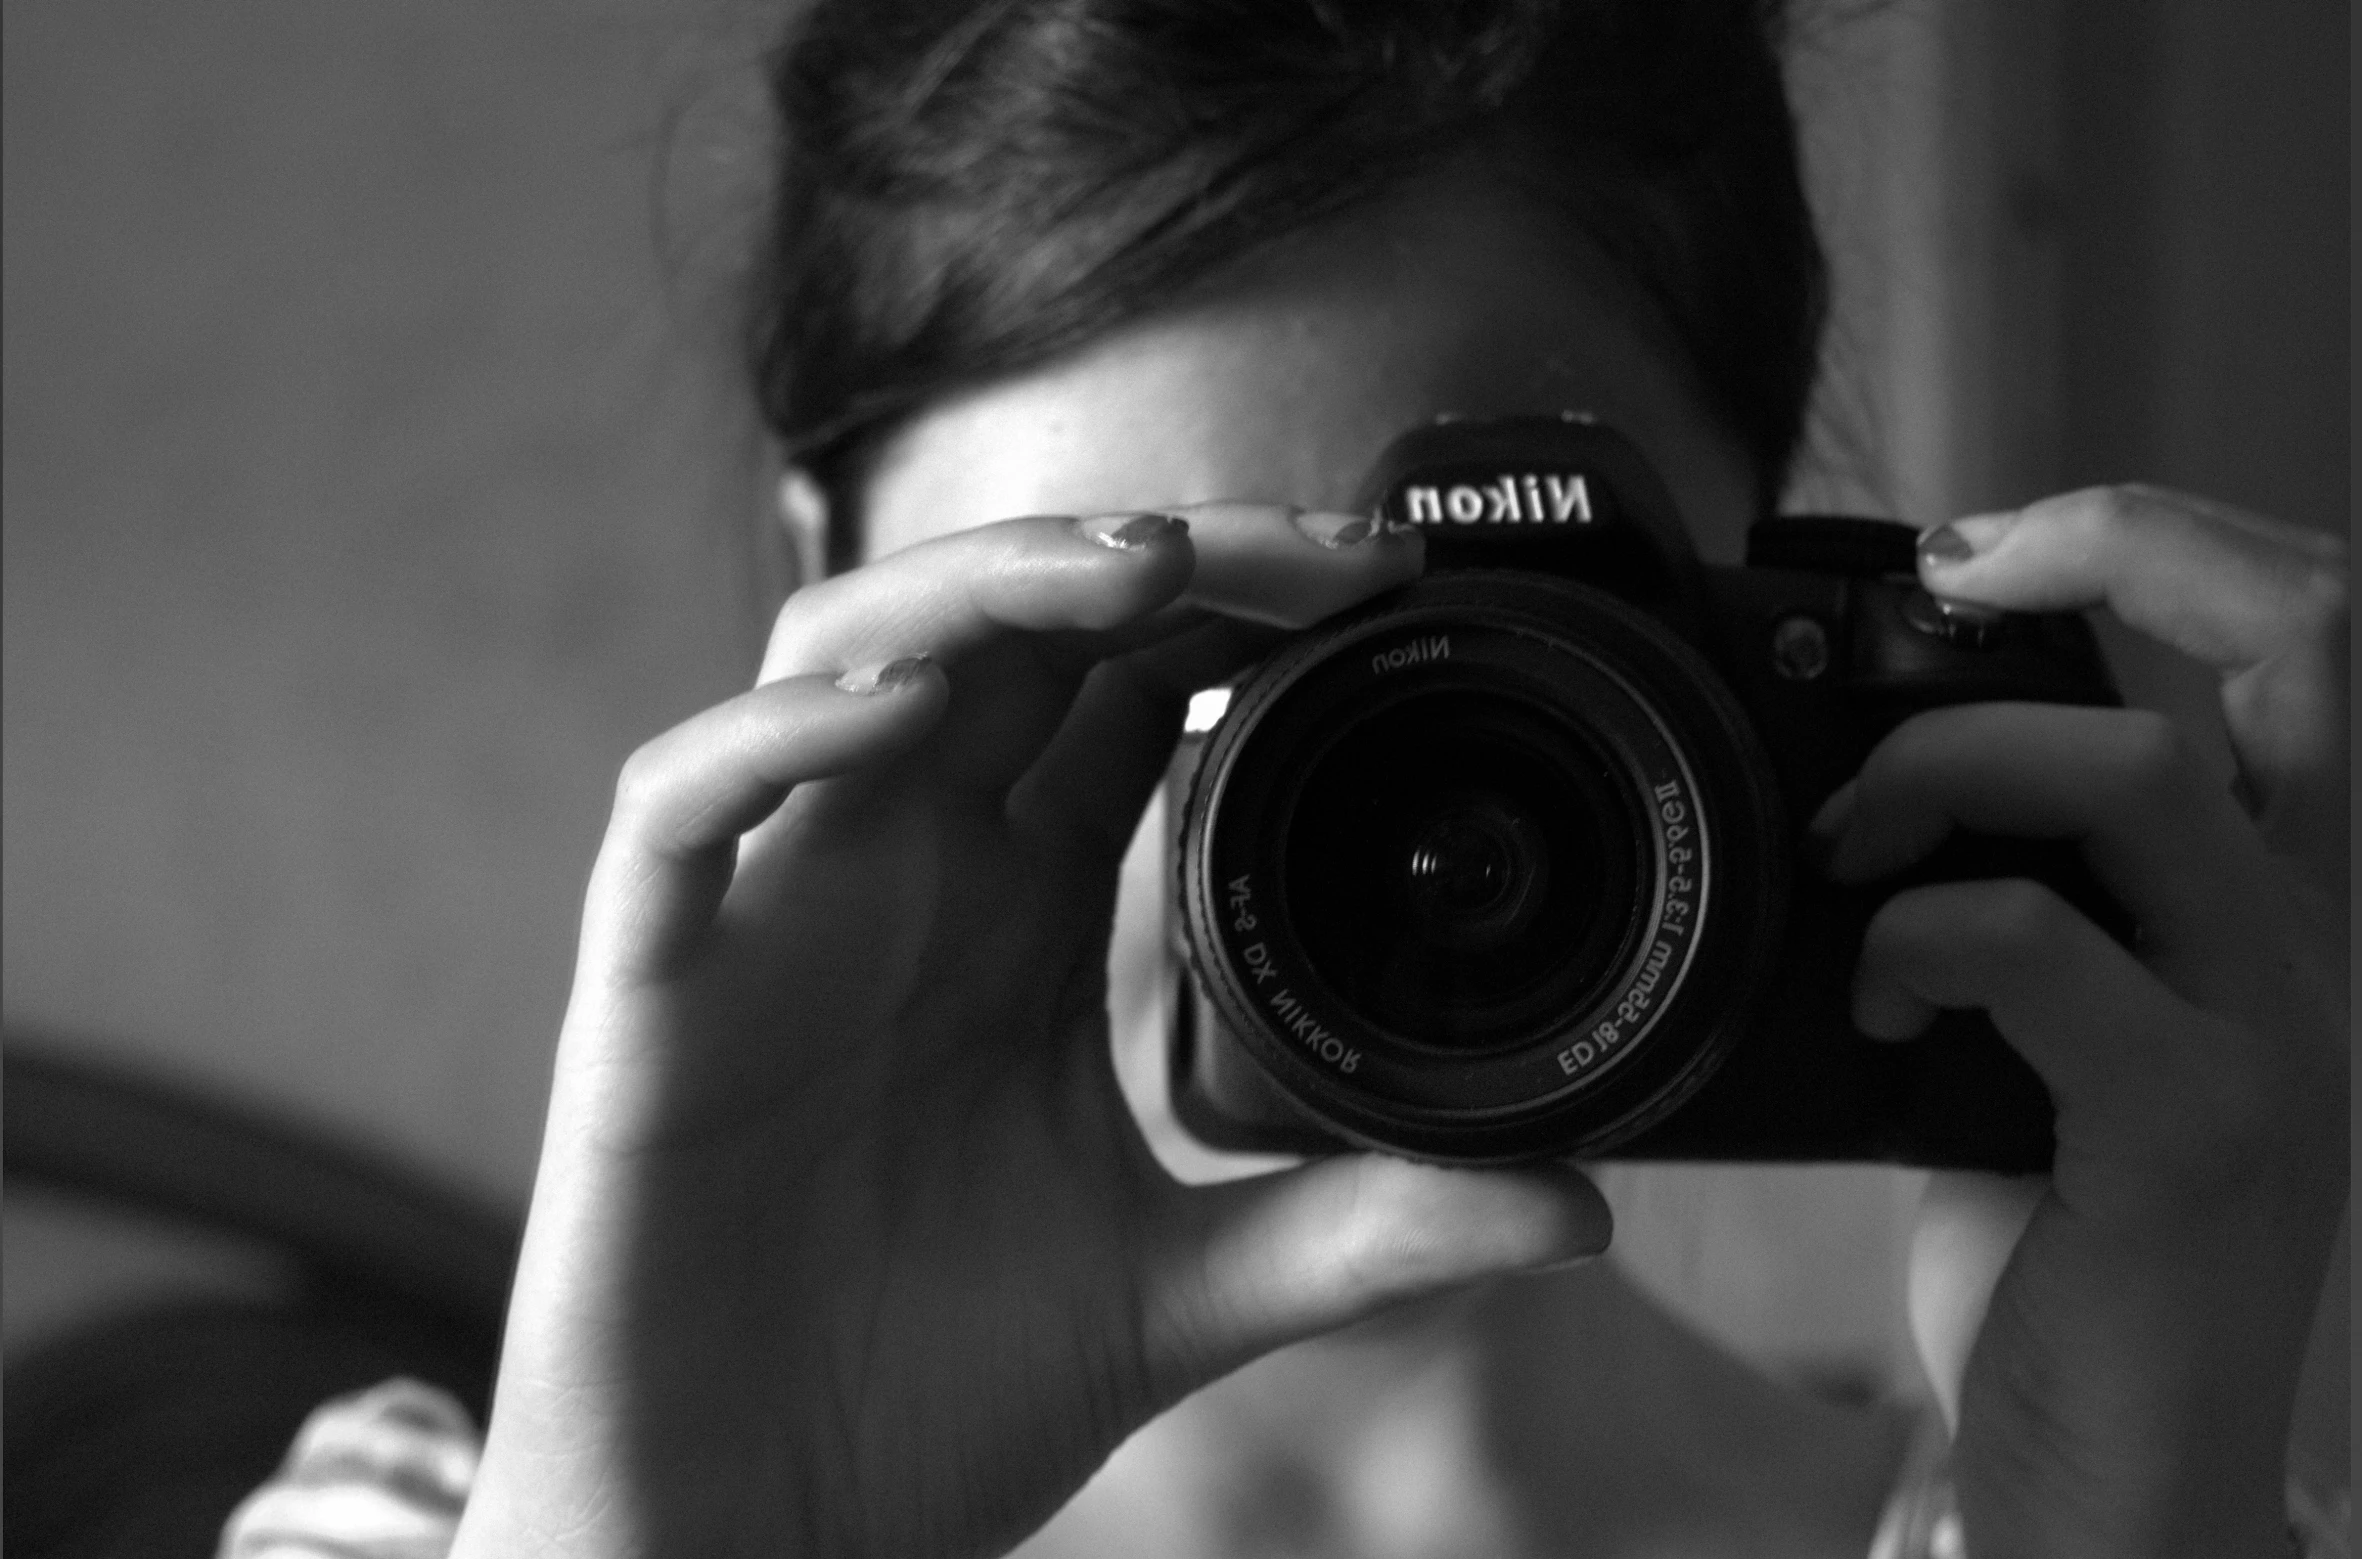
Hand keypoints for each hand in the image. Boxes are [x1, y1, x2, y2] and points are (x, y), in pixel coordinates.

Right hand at [450, 504, 1609, 1558]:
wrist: (766, 1536)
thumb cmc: (937, 1396)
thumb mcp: (1180, 1292)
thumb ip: (1358, 1230)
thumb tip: (1574, 1205)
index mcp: (1020, 916)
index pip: (1127, 694)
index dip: (1239, 612)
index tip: (1384, 586)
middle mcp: (904, 877)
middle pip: (1010, 633)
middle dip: (1157, 561)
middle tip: (1316, 553)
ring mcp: (777, 916)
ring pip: (843, 658)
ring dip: (983, 588)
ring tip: (1137, 571)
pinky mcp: (652, 989)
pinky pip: (677, 810)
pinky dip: (771, 738)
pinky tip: (889, 718)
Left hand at [1815, 486, 2347, 1555]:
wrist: (2113, 1458)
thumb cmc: (2063, 1234)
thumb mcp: (2043, 1022)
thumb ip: (2007, 893)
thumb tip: (1857, 784)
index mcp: (2272, 895)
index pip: (2310, 639)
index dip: (2155, 539)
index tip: (1974, 550)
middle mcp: (2307, 935)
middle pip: (2310, 639)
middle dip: (2107, 564)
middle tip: (1933, 612)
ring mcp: (2273, 1027)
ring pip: (2136, 780)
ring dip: (1941, 777)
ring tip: (1847, 862)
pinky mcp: (2193, 1125)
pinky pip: (2038, 947)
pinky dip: (1913, 944)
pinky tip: (1867, 1013)